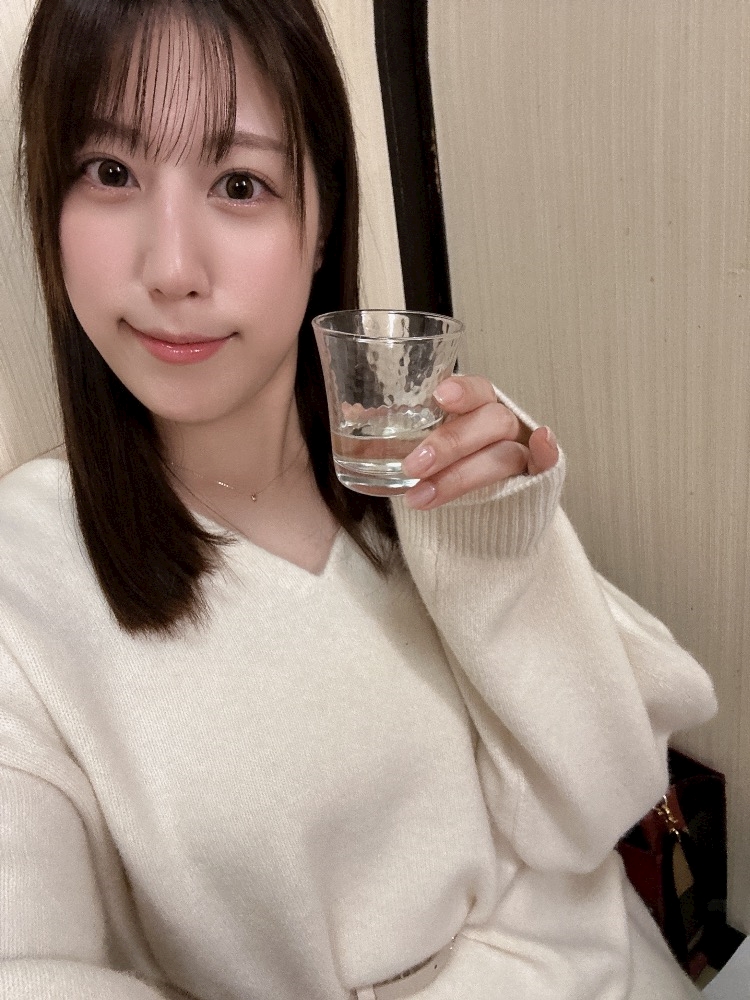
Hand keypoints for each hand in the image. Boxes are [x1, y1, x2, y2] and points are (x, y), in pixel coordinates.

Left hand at [401, 375, 558, 508]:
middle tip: (412, 466)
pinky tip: (542, 444)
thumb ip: (398, 431)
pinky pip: (548, 465)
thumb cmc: (446, 470)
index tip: (438, 398)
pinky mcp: (534, 483)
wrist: (480, 515)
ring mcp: (521, 453)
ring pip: (502, 455)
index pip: (476, 390)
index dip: (461, 390)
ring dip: (462, 476)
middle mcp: (503, 425)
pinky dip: (548, 453)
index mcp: (477, 408)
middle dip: (449, 444)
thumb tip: (352, 416)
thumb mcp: (420, 444)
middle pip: (489, 422)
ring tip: (419, 498)